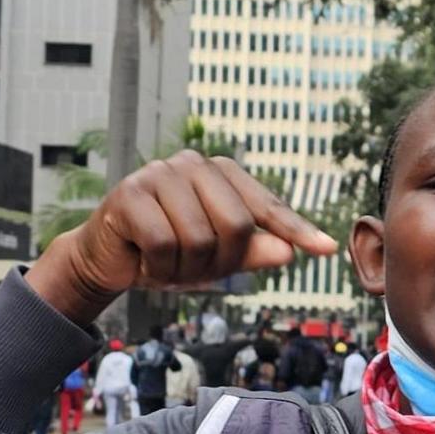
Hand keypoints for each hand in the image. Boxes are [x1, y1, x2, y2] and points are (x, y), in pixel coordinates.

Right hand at [29, 150, 337, 323]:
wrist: (107, 258)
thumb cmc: (167, 252)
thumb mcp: (217, 257)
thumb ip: (253, 251)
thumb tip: (288, 253)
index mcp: (220, 173)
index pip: (266, 206)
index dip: (296, 230)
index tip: (327, 249)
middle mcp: (192, 164)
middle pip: (237, 227)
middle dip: (221, 263)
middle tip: (195, 269)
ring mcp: (159, 174)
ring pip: (200, 240)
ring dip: (186, 270)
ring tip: (168, 263)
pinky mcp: (130, 193)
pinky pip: (165, 245)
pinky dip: (160, 268)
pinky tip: (146, 262)